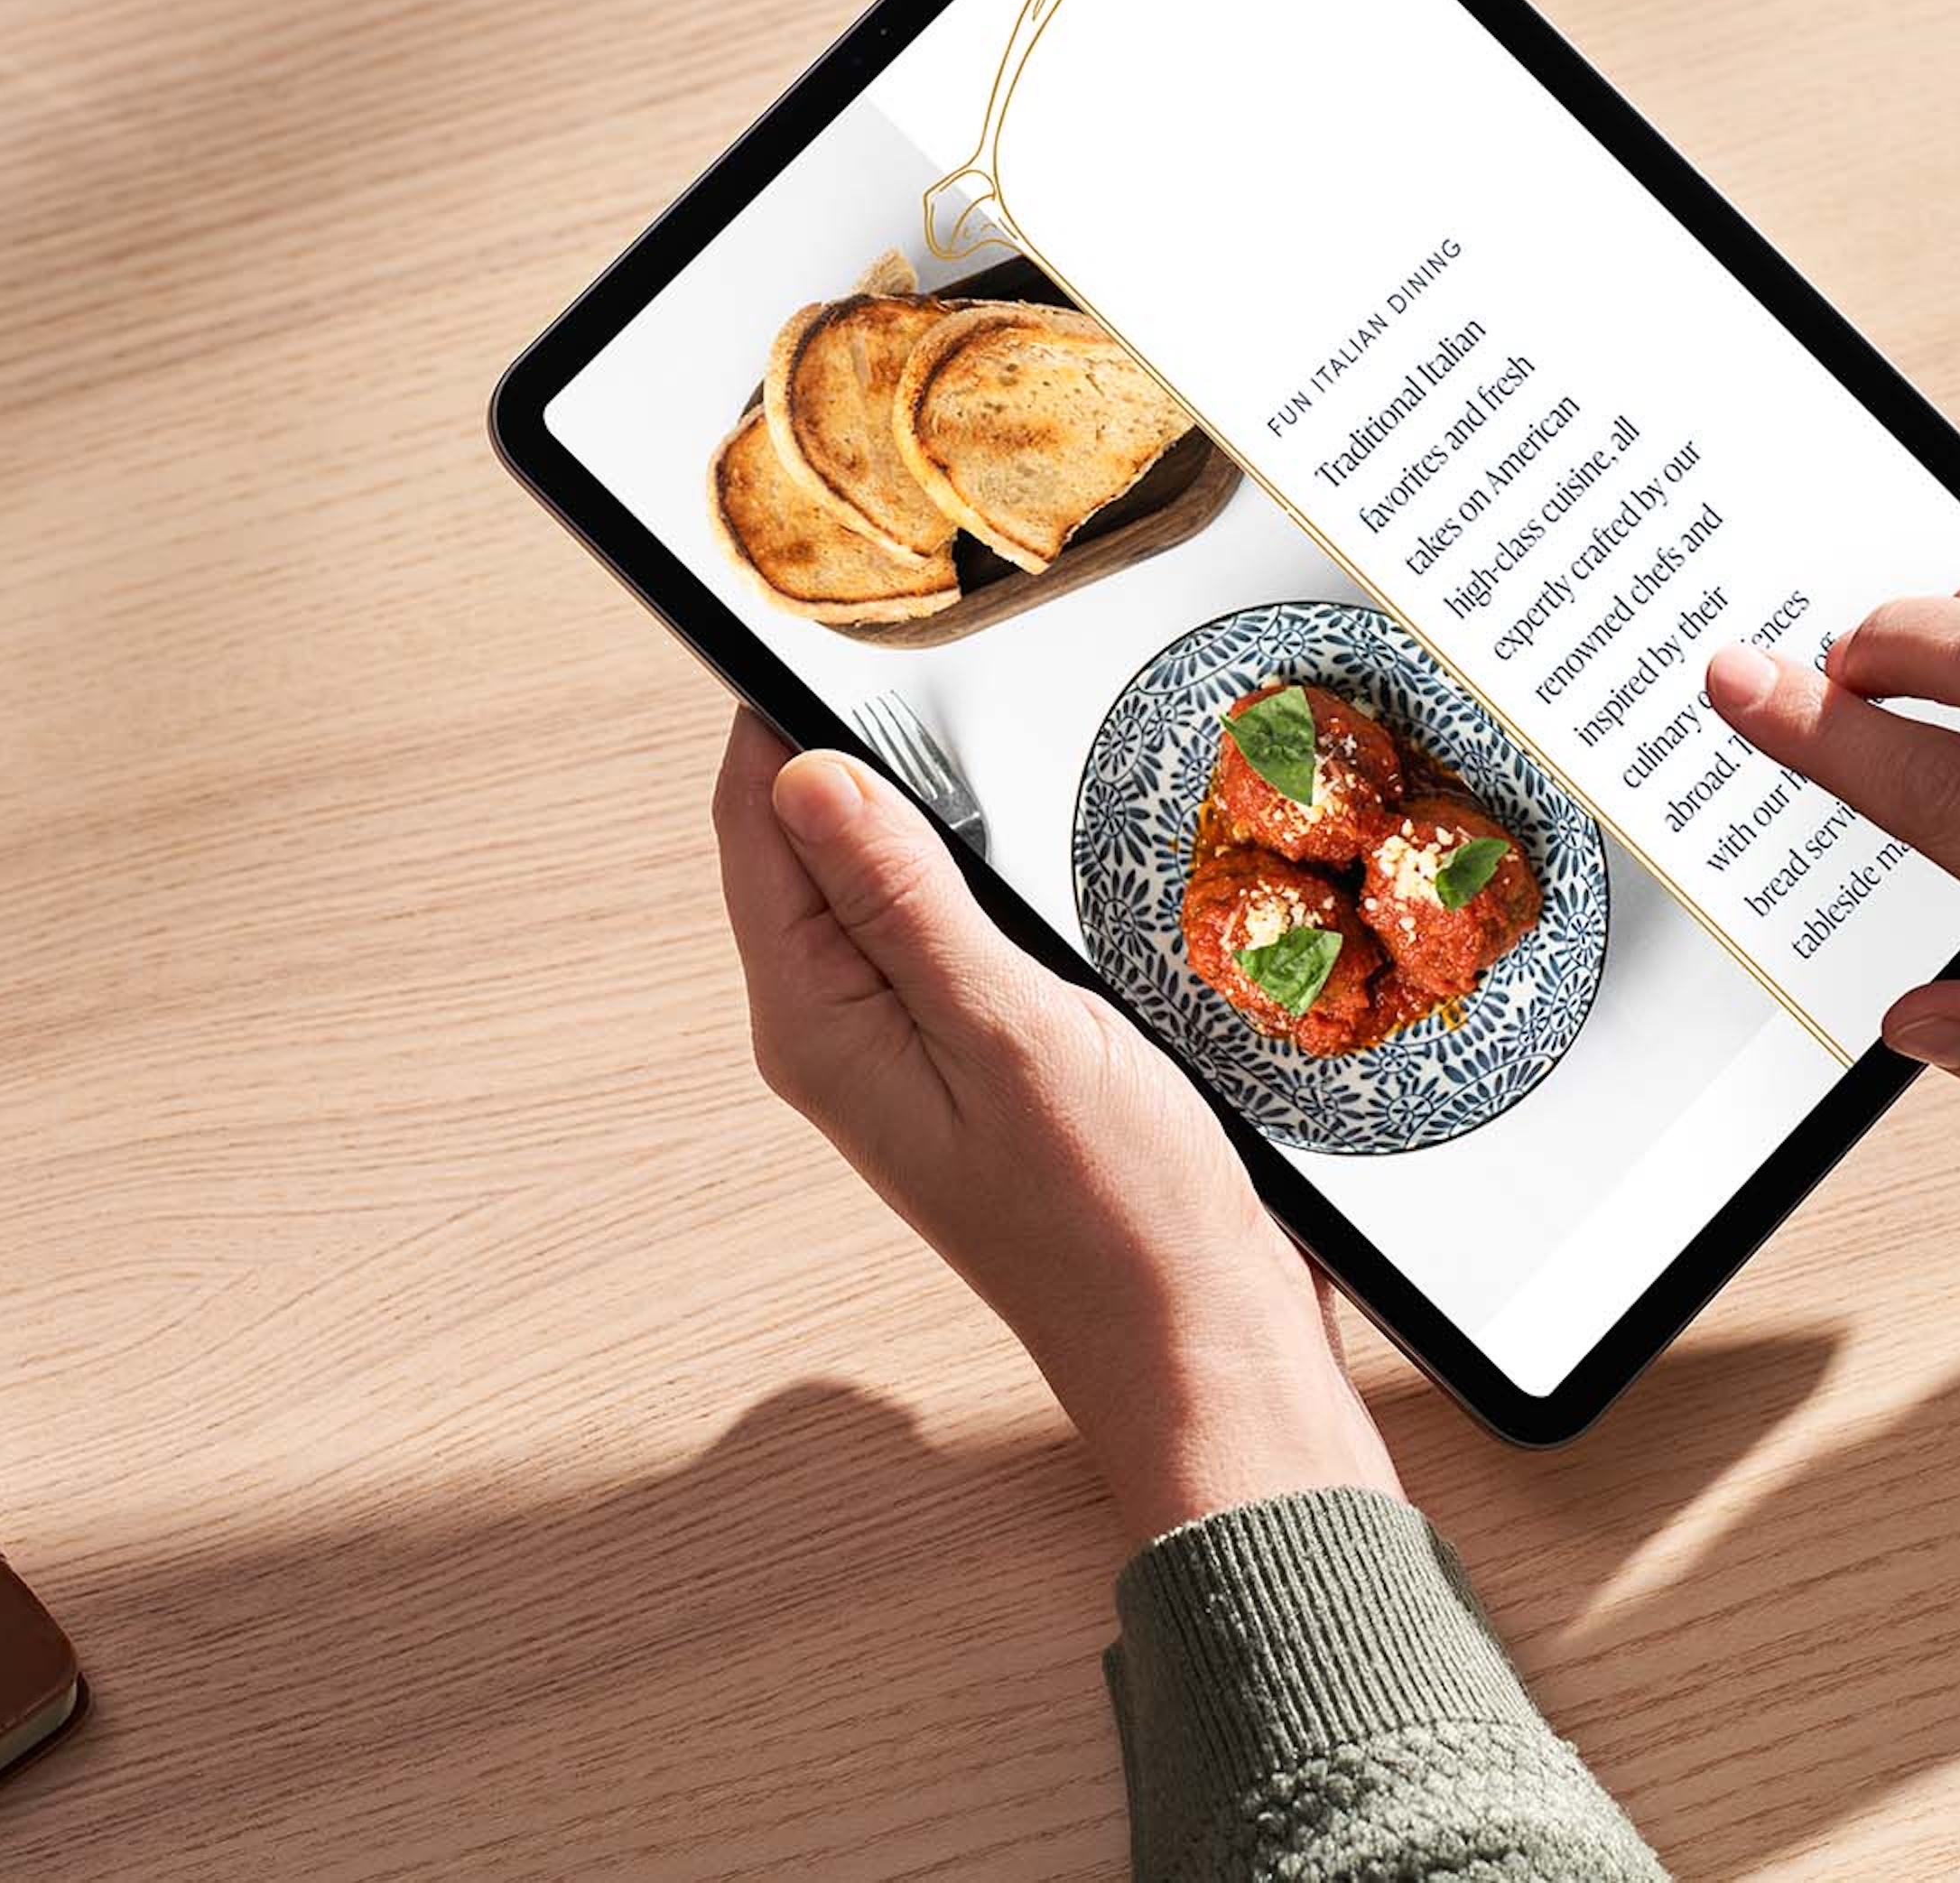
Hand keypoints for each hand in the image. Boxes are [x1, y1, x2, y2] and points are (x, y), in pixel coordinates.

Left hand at [712, 710, 1396, 1539]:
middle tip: (938, 642)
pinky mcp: (983, 1057)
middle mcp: (844, 1033)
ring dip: (936, 805)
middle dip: (865, 746)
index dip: (778, 710)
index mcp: (817, 1025)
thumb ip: (906, 901)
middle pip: (815, 843)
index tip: (835, 612)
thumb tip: (802, 774)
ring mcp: (913, 1047)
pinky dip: (988, 867)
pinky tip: (1048, 833)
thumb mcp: (1011, 1032)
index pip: (756, 826)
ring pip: (892, 880)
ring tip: (993, 712)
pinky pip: (953, 927)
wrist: (1203, 1346)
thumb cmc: (1117, 1216)